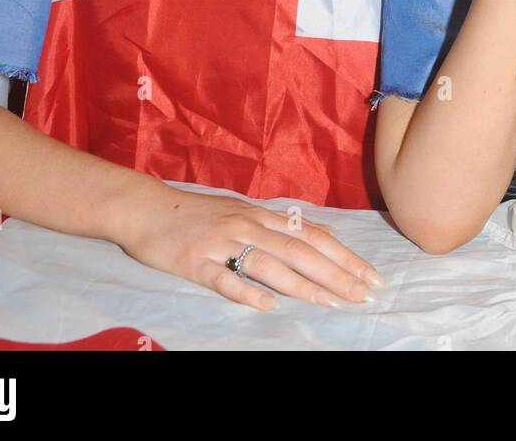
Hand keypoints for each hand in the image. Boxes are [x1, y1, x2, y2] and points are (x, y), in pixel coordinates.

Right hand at [115, 182, 382, 311]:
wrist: (145, 208)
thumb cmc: (195, 213)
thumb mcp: (240, 211)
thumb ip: (275, 225)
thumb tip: (317, 233)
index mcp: (259, 215)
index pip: (311, 235)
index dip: (344, 255)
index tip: (371, 275)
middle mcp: (246, 225)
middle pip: (299, 250)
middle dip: (336, 273)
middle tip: (365, 294)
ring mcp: (221, 243)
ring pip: (269, 264)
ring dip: (303, 284)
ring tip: (332, 302)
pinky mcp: (195, 261)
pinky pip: (224, 279)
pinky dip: (247, 292)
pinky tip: (268, 306)